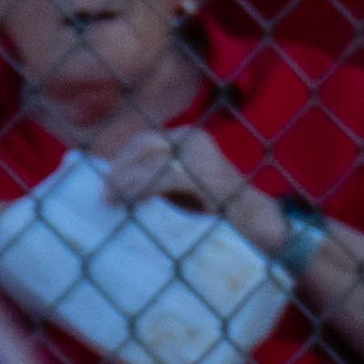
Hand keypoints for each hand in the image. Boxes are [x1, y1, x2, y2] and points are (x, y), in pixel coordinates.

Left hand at [102, 129, 279, 243]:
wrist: (259, 225)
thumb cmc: (215, 210)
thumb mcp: (180, 186)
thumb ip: (154, 177)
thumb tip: (109, 184)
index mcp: (188, 138)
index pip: (143, 142)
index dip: (120, 163)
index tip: (103, 187)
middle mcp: (195, 139)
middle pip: (143, 147)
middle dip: (119, 171)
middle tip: (104, 199)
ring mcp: (202, 156)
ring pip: (151, 161)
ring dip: (126, 182)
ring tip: (112, 204)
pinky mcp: (207, 176)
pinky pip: (164, 178)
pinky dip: (142, 190)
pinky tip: (130, 204)